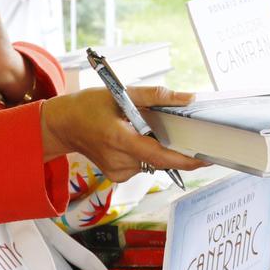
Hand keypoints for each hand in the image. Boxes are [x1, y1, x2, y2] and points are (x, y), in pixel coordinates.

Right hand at [40, 86, 207, 181]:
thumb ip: (156, 96)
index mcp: (119, 140)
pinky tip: (133, 139)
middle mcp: (119, 161)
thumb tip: (187, 98)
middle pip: (160, 159)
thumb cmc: (88, 107)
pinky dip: (145, 152)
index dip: (185, 160)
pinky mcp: (118, 176)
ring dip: (157, 147)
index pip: (159, 156)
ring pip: (152, 162)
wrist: (63, 125)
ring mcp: (118, 172)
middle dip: (174, 147)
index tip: (206, 159)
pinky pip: (143, 164)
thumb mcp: (121, 93)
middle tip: (181, 132)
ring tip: (141, 129)